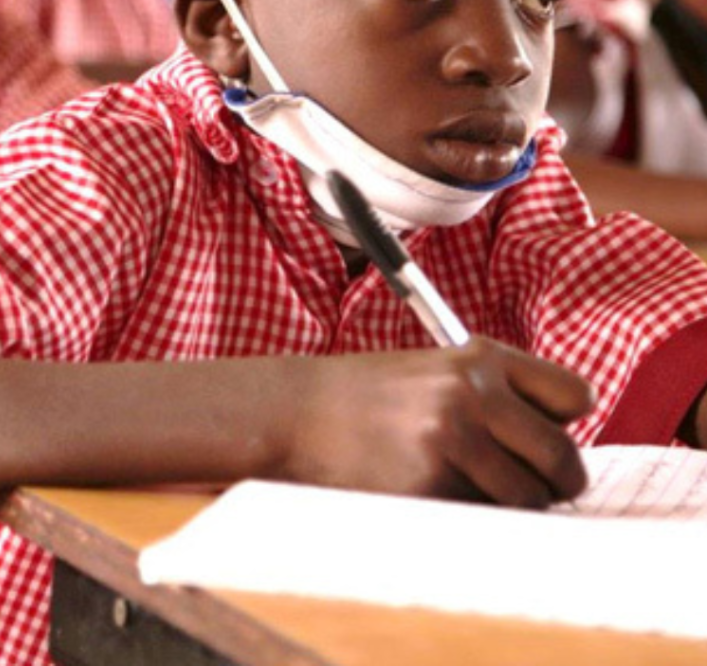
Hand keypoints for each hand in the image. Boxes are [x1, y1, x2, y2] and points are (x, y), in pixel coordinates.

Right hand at [281, 337, 594, 507]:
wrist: (298, 412)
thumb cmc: (368, 397)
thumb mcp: (435, 371)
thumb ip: (493, 396)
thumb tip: (558, 452)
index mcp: (480, 357)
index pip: (575, 395)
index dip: (566, 423)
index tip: (547, 437)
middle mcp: (472, 392)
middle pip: (562, 457)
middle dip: (554, 483)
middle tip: (531, 487)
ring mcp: (452, 438)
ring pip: (526, 498)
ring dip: (508, 505)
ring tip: (465, 486)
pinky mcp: (429, 483)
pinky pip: (480, 517)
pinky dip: (467, 515)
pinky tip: (429, 490)